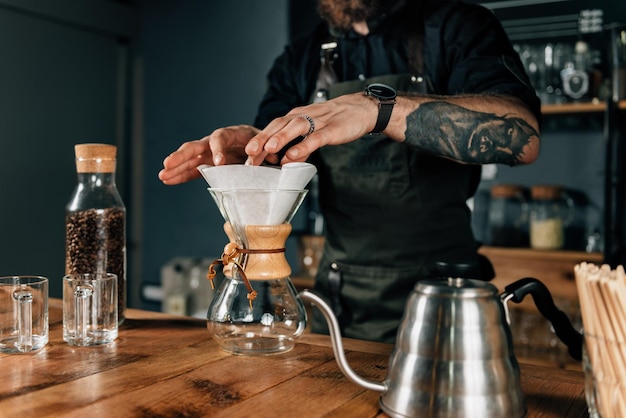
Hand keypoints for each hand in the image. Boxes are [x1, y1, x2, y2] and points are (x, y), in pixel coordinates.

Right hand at [158, 125, 259, 184]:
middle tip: (168, 163)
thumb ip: (258, 152)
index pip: (220, 138)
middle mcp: (215, 142)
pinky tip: (168, 180)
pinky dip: (181, 175)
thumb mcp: (263, 145)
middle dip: (181, 156)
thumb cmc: (261, 144)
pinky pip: (192, 170)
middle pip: (196, 146)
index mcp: (231, 134)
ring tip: (162, 175)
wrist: (260, 145)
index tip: (218, 163)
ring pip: (190, 159)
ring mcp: (209, 153)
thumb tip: (254, 162)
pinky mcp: (207, 164)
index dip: (217, 149)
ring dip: (176, 167)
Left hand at [245, 93, 378, 165]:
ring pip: (295, 127)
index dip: (259, 139)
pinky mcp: (332, 129)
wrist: (362, 109)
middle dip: (263, 139)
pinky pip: (315, 138)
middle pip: (279, 125)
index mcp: (297, 116)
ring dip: (280, 138)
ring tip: (268, 150)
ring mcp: (318, 121)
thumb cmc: (336, 121)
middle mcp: (304, 116)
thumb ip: (299, 144)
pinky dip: (303, 146)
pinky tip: (293, 156)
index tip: (247, 155)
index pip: (273, 127)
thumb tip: (284, 160)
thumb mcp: (313, 130)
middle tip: (249, 154)